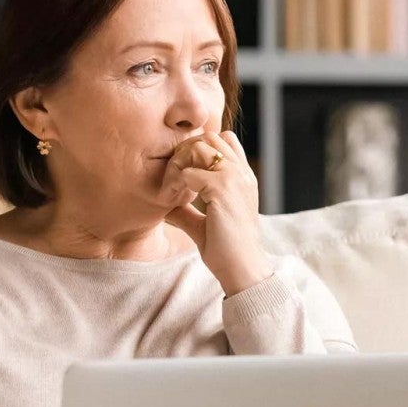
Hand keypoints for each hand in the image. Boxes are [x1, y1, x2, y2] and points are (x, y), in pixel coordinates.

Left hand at [160, 131, 273, 296]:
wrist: (242, 269)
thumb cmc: (226, 251)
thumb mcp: (204, 225)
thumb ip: (187, 211)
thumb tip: (165, 206)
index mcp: (242, 178)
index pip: (222, 140)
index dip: (199, 150)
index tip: (183, 176)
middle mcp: (241, 173)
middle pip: (210, 137)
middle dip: (186, 151)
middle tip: (174, 178)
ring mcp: (234, 178)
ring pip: (199, 147)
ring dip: (180, 163)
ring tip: (172, 188)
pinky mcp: (223, 189)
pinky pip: (189, 173)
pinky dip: (175, 183)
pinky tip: (171, 201)